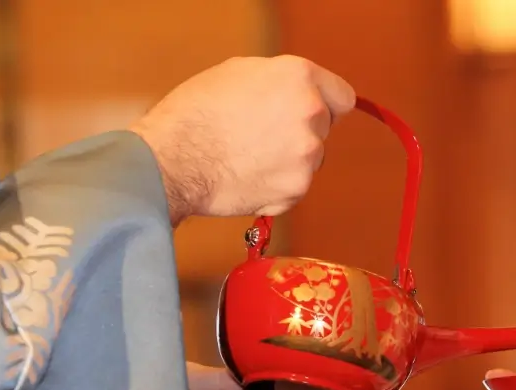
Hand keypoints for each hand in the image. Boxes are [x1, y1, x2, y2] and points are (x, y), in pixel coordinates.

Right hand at [130, 56, 355, 223]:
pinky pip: (294, 186)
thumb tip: (298, 93)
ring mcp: (308, 155)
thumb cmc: (195, 113)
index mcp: (300, 78)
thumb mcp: (239, 73)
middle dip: (301, 131)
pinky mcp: (297, 189)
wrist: (173, 160)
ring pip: (310, 160)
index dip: (327, 104)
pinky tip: (246, 175)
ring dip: (289, 161)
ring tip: (247, 155)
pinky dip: (276, 186)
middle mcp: (311, 114)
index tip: (316, 113)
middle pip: (325, 128)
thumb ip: (280, 82)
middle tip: (261, 135)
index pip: (342, 96)